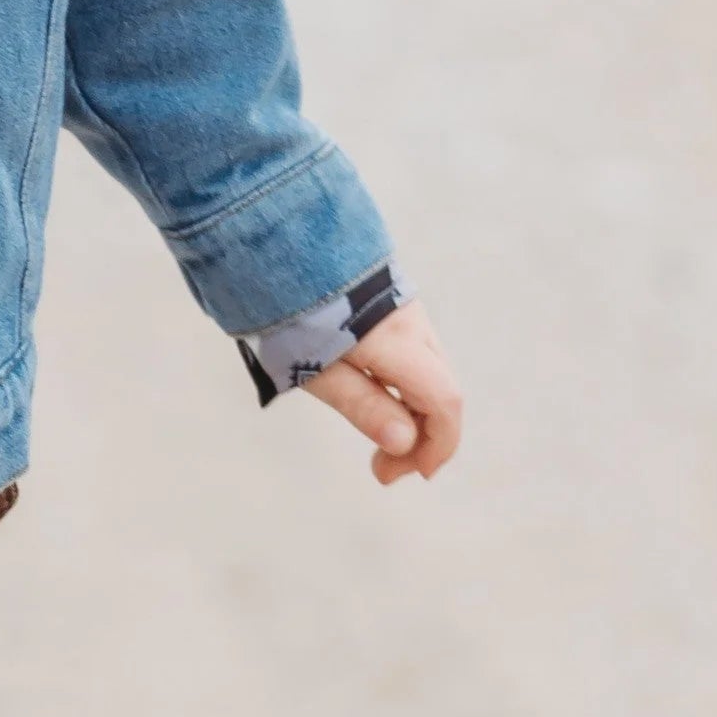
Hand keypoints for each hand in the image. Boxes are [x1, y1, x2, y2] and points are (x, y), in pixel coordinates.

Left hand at [305, 303, 463, 485]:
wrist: (273, 241)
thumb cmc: (287, 310)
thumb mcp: (315, 369)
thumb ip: (363, 405)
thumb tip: (405, 444)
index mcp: (396, 341)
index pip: (443, 402)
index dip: (438, 445)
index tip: (412, 474)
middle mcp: (413, 323)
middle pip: (440, 390)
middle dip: (422, 438)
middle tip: (383, 471)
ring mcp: (405, 311)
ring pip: (429, 374)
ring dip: (412, 415)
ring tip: (378, 446)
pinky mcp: (391, 306)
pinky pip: (415, 356)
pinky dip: (405, 389)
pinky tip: (377, 403)